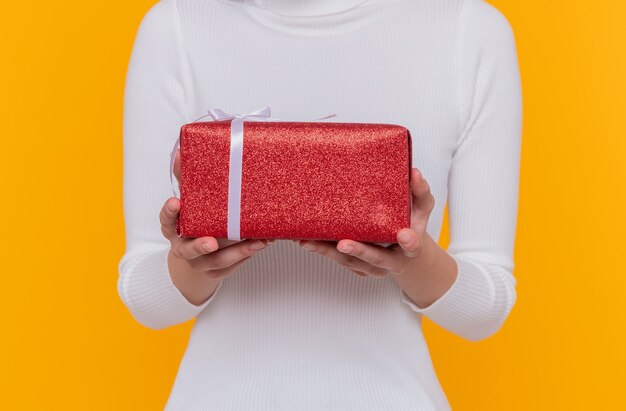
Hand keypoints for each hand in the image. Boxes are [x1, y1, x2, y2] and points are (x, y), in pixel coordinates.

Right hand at [161, 150, 274, 280]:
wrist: (199, 254)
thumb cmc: (197, 220)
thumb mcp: (191, 201)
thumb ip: (188, 180)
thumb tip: (181, 150)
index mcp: (174, 227)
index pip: (166, 220)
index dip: (169, 212)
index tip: (176, 202)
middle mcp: (184, 247)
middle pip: (188, 250)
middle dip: (200, 246)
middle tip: (212, 242)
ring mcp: (200, 262)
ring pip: (217, 261)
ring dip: (238, 252)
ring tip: (258, 241)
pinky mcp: (216, 272)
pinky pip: (232, 267)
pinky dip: (247, 257)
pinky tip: (262, 243)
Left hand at [295, 167, 434, 277]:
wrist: (402, 249)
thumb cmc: (410, 223)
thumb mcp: (421, 207)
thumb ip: (420, 191)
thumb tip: (414, 172)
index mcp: (410, 246)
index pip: (413, 245)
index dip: (409, 242)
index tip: (404, 235)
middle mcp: (391, 261)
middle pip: (375, 259)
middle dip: (359, 251)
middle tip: (343, 244)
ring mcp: (372, 267)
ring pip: (350, 262)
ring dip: (329, 252)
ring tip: (309, 241)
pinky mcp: (356, 268)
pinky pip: (339, 260)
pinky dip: (323, 251)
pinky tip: (307, 241)